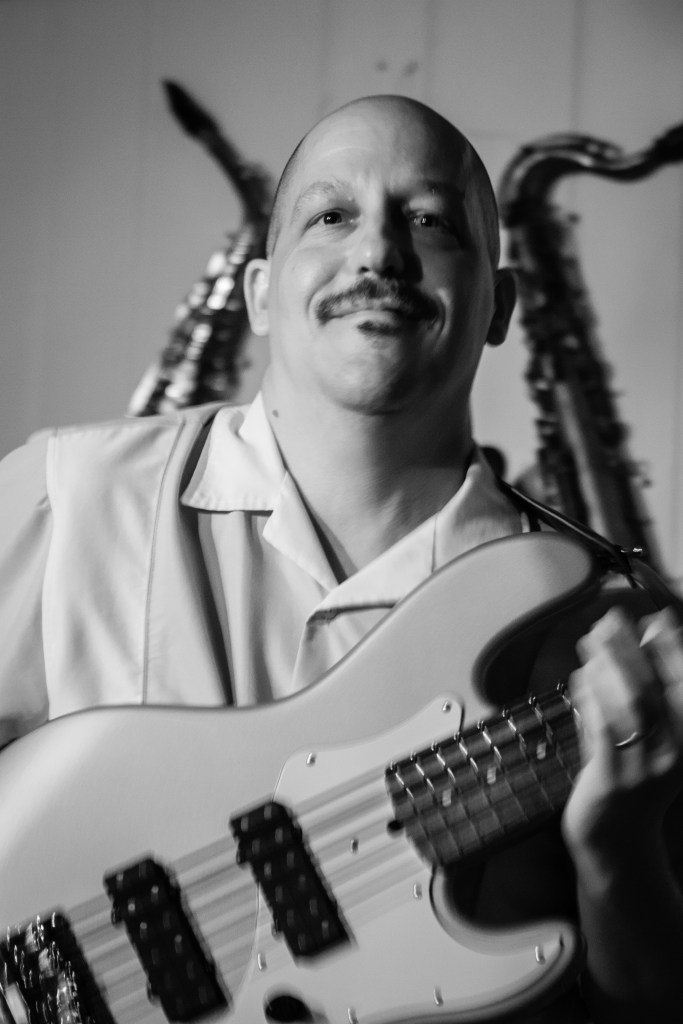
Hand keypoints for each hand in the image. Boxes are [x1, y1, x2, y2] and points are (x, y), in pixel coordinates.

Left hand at [562, 605, 682, 868]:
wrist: (619, 838)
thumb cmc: (633, 777)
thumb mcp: (655, 738)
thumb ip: (653, 694)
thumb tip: (646, 638)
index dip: (674, 649)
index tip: (658, 618)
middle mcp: (675, 755)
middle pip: (653, 689)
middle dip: (631, 648)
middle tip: (611, 619)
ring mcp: (642, 770)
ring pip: (626, 706)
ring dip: (607, 666)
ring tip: (592, 641)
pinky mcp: (610, 781)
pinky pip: (600, 729)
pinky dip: (590, 697)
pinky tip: (581, 677)